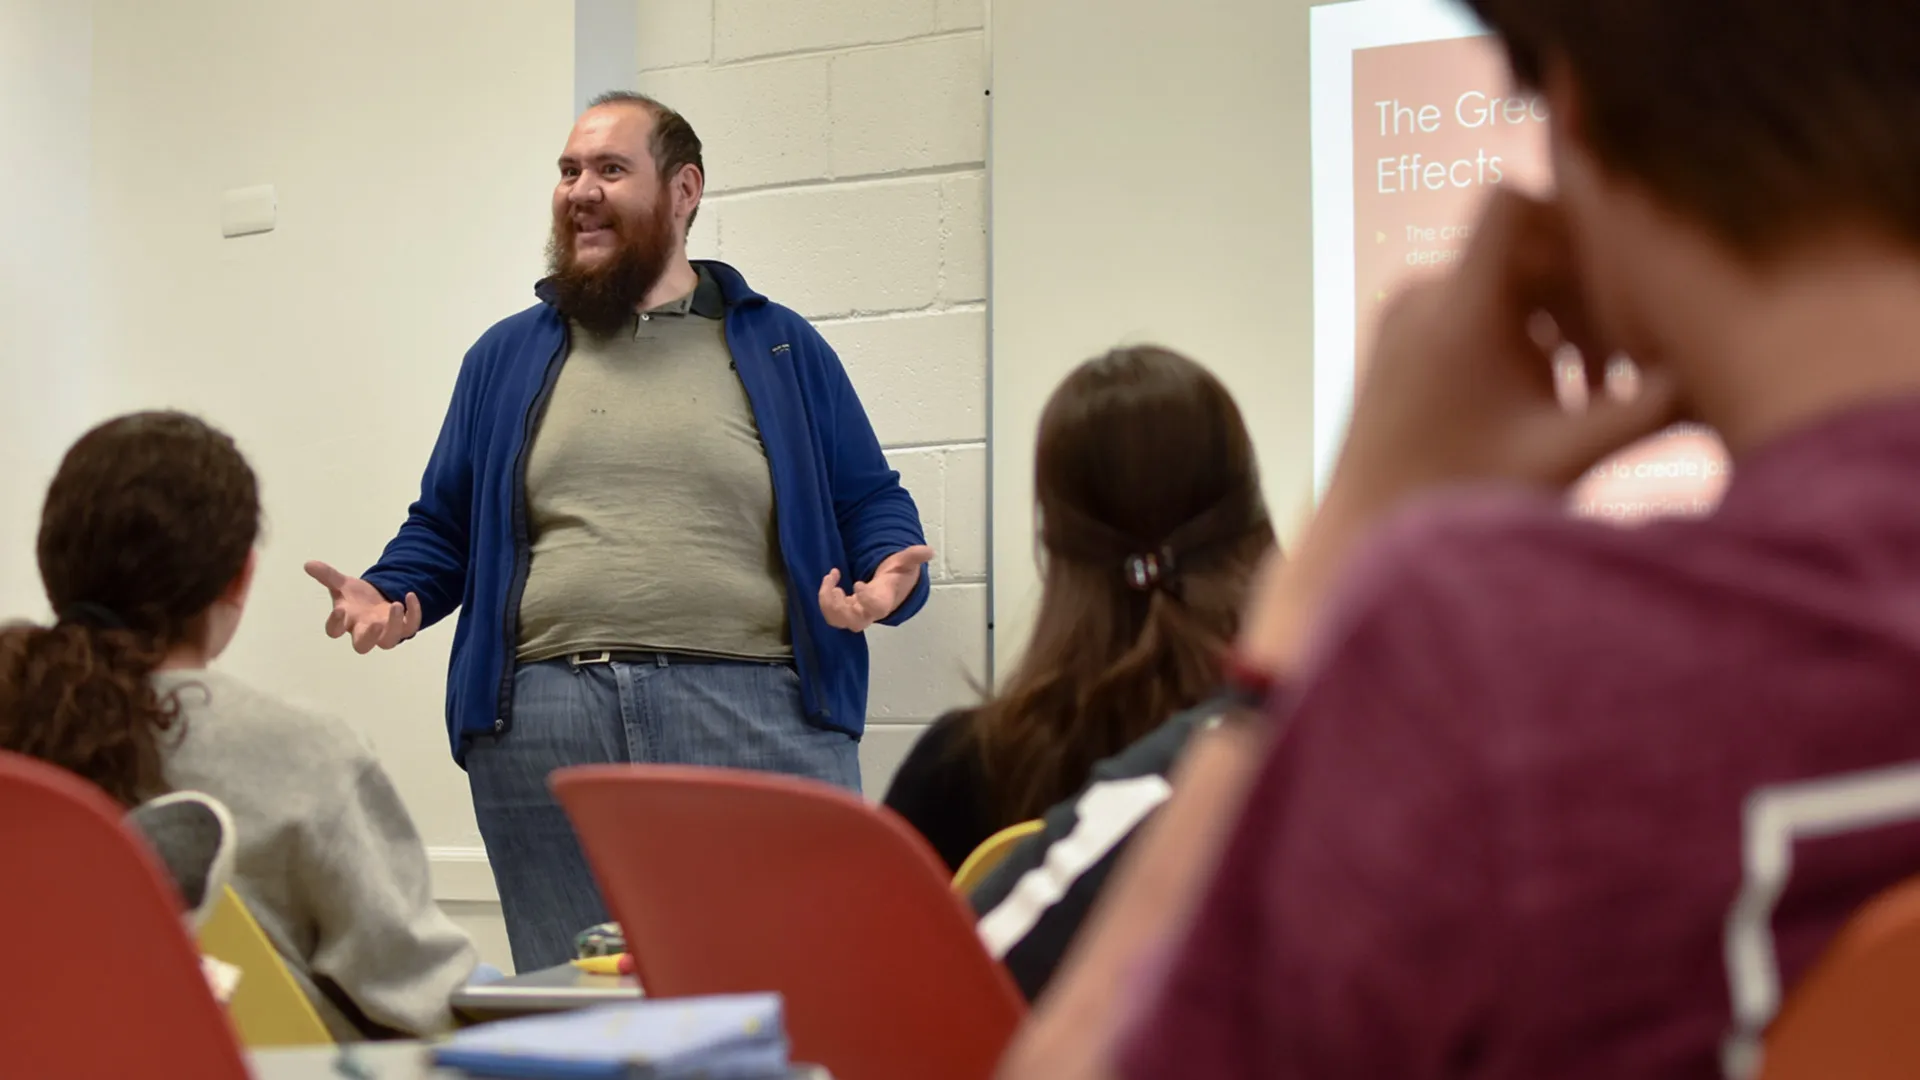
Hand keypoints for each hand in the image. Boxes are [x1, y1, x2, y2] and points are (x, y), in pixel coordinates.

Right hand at [304, 560, 422, 653]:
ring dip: (394, 625)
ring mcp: (384, 632)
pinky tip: (410, 596)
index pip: (334, 631)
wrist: (376, 599)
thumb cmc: (355, 597)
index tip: (340, 609)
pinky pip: (410, 628)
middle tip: (375, 623)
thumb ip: (327, 575)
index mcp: (346, 621)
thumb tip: (308, 564)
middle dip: (368, 637)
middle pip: (362, 646)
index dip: (335, 623)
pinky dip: (413, 614)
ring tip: (396, 604)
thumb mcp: (342, 584)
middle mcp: (363, 631)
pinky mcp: (402, 628)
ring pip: (388, 641)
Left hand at [817, 545, 933, 631]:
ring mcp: (855, 613)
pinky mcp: (844, 610)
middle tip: (836, 589)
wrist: (890, 588)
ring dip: (827, 603)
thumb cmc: (897, 576)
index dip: (866, 600)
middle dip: (841, 609)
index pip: (877, 608)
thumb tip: (929, 551)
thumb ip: (913, 557)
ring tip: (830, 580)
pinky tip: (830, 578)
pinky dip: (824, 598)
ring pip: (837, 620)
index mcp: (885, 601)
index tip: (858, 583)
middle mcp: (869, 612)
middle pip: (855, 623)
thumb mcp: (905, 563)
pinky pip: (830, 612)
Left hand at [1250, 190, 1680, 676]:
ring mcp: (1403, 321)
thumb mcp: (1565, 458)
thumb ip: (1647, 410)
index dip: (1571, 217)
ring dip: (1557, 321)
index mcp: (1455, 309)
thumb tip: (1725, 374)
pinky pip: (1471, 312)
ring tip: (1590, 395)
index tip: (1618, 268)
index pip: (1512, 200)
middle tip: (1622, 362)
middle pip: (1519, 246)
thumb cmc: (1460, 505)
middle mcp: (1420, 300)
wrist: (1362, 545)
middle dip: (1581, 289)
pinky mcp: (1400, 348)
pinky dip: (1519, 340)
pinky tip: (1551, 406)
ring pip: (1500, 283)